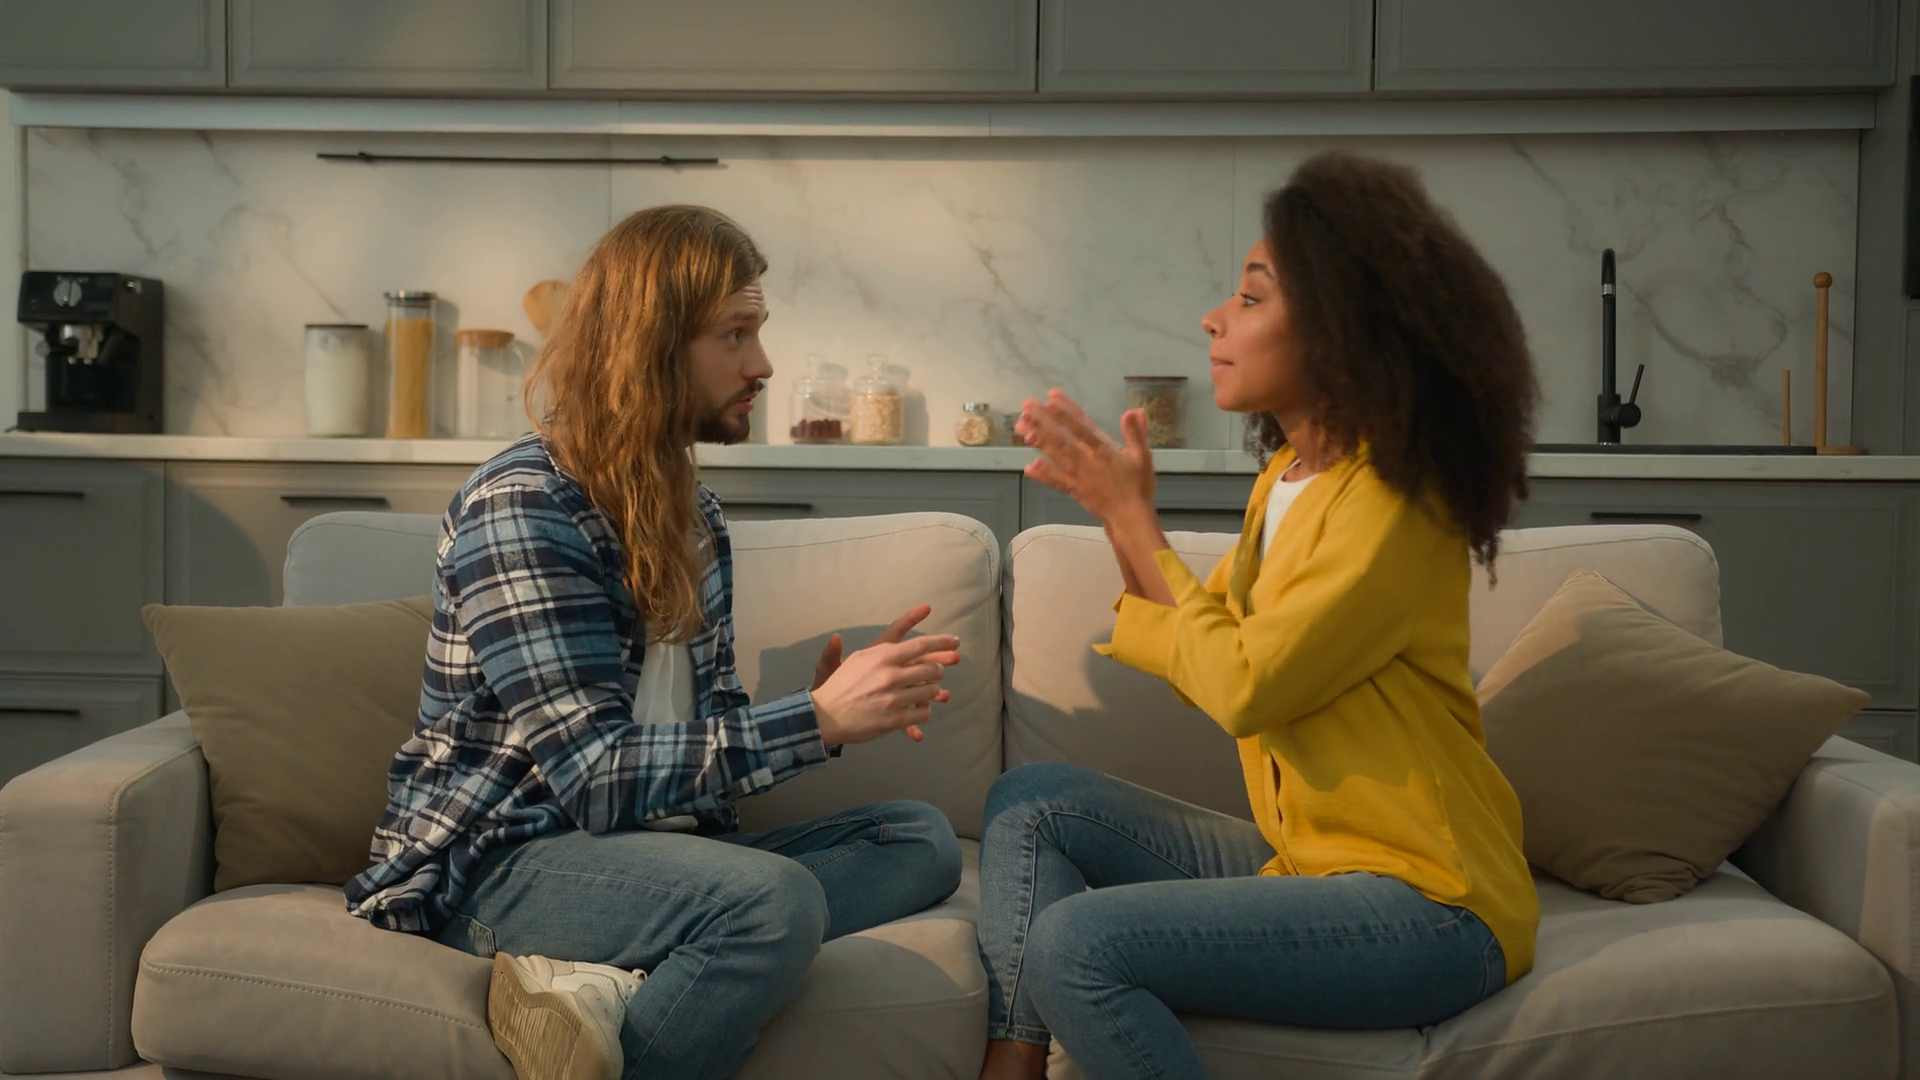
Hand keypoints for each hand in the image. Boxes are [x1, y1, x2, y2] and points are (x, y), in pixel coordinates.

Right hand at [811, 605, 958, 744]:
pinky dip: (925, 712)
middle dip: (938, 670)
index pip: (920, 645)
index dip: (942, 642)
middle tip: (938, 673)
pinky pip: (922, 714)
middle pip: (931, 669)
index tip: (955, 641)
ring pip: (930, 692)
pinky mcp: (893, 719)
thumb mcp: (858, 658)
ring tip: (928, 692)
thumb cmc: (841, 684)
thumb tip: (897, 642)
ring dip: (933, 692)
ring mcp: (893, 698)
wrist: (825, 715)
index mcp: (882, 656)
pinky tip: (919, 710)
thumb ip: (881, 649)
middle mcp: (890, 675)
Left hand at [1017, 388, 1155, 524]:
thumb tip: (1134, 410)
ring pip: (1055, 455)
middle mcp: (1086, 460)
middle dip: (1043, 421)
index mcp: (1102, 450)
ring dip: (1038, 441)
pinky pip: (1056, 481)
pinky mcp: (1073, 490)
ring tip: (1021, 428)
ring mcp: (1077, 476)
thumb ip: (1136, 433)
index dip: (1066, 411)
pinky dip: (1043, 474)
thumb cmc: (1138, 485)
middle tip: (1026, 406)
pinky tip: (1028, 467)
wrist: (1130, 518)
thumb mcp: (1142, 456)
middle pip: (1061, 438)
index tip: (1051, 397)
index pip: (1081, 426)